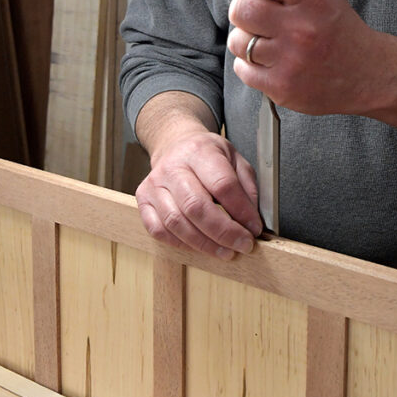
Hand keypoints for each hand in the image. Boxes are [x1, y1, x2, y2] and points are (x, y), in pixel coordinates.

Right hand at [135, 130, 262, 259]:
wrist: (175, 144)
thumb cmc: (207, 155)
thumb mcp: (235, 159)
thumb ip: (247, 187)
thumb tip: (252, 221)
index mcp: (200, 151)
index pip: (222, 184)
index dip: (241, 211)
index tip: (254, 228)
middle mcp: (173, 166)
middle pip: (196, 206)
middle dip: (223, 232)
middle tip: (242, 245)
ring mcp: (155, 183)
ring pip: (176, 222)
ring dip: (204, 244)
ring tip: (225, 251)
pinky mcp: (143, 199)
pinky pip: (159, 230)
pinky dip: (181, 243)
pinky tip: (199, 245)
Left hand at [227, 0, 384, 114]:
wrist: (368, 75)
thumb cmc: (339, 28)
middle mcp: (302, 28)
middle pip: (243, 8)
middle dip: (242, 7)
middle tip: (255, 11)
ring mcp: (291, 60)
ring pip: (238, 40)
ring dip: (244, 36)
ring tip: (263, 37)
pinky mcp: (282, 88)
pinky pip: (242, 68)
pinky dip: (248, 63)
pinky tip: (267, 59)